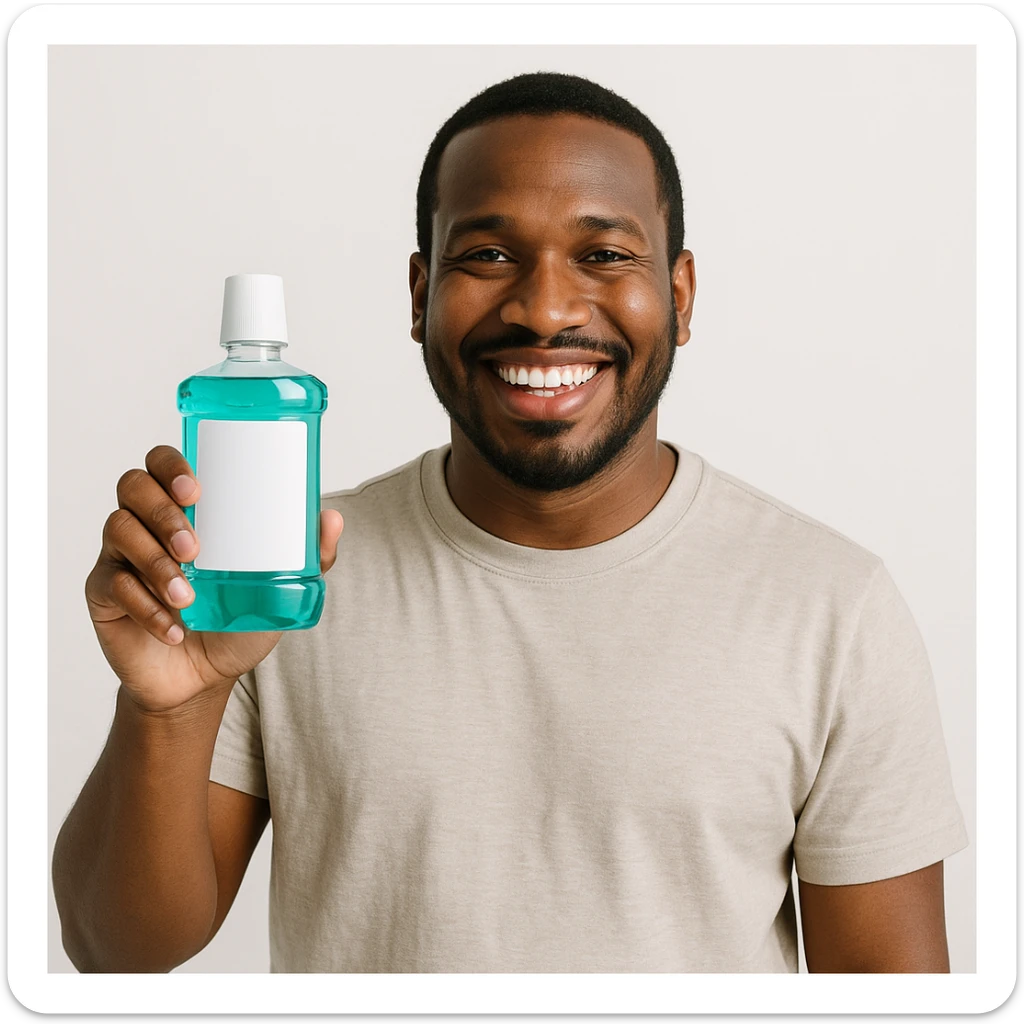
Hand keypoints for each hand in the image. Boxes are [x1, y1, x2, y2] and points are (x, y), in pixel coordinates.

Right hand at [85, 445, 343, 713]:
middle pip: (133, 485)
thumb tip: (331, 518)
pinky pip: (113, 585)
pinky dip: (147, 607)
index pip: (162, 462)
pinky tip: (174, 628)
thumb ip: (308, 555)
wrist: (202, 678)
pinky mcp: (104, 592)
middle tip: (195, 548)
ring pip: (120, 529)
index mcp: (185, 508)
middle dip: (164, 512)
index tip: (197, 489)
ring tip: (187, 595)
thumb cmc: (236, 621)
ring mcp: (121, 554)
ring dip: (154, 561)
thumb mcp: (279, 588)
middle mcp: (147, 522)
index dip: (171, 464)